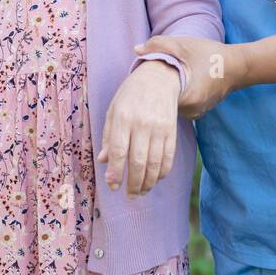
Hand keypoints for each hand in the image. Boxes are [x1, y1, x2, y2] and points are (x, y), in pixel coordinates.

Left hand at [98, 60, 180, 196]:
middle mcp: (142, 124)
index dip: (116, 172)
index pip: (119, 151)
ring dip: (148, 183)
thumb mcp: (113, 110)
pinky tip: (155, 180)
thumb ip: (109, 136)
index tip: (113, 185)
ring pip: (155, 164)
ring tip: (141, 192)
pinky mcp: (172, 131)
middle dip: (133, 183)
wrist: (159, 78)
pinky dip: (162, 173)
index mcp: (123, 118)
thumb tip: (103, 161)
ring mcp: (159, 128)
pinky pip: (168, 158)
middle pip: (138, 161)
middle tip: (129, 196)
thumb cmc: (130, 95)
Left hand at [132, 36, 245, 119]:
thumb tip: (136, 49)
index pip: (156, 101)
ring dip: (165, 94)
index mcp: (186, 98)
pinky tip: (174, 84)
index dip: (146, 89)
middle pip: (162, 106)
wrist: (238, 66)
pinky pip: (179, 106)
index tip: (142, 77)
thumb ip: (159, 45)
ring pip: (170, 107)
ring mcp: (195, 113)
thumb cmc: (210, 55)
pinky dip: (175, 96)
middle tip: (149, 76)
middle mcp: (190, 111)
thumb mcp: (184, 45)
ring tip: (163, 78)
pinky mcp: (198, 111)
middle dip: (154, 92)